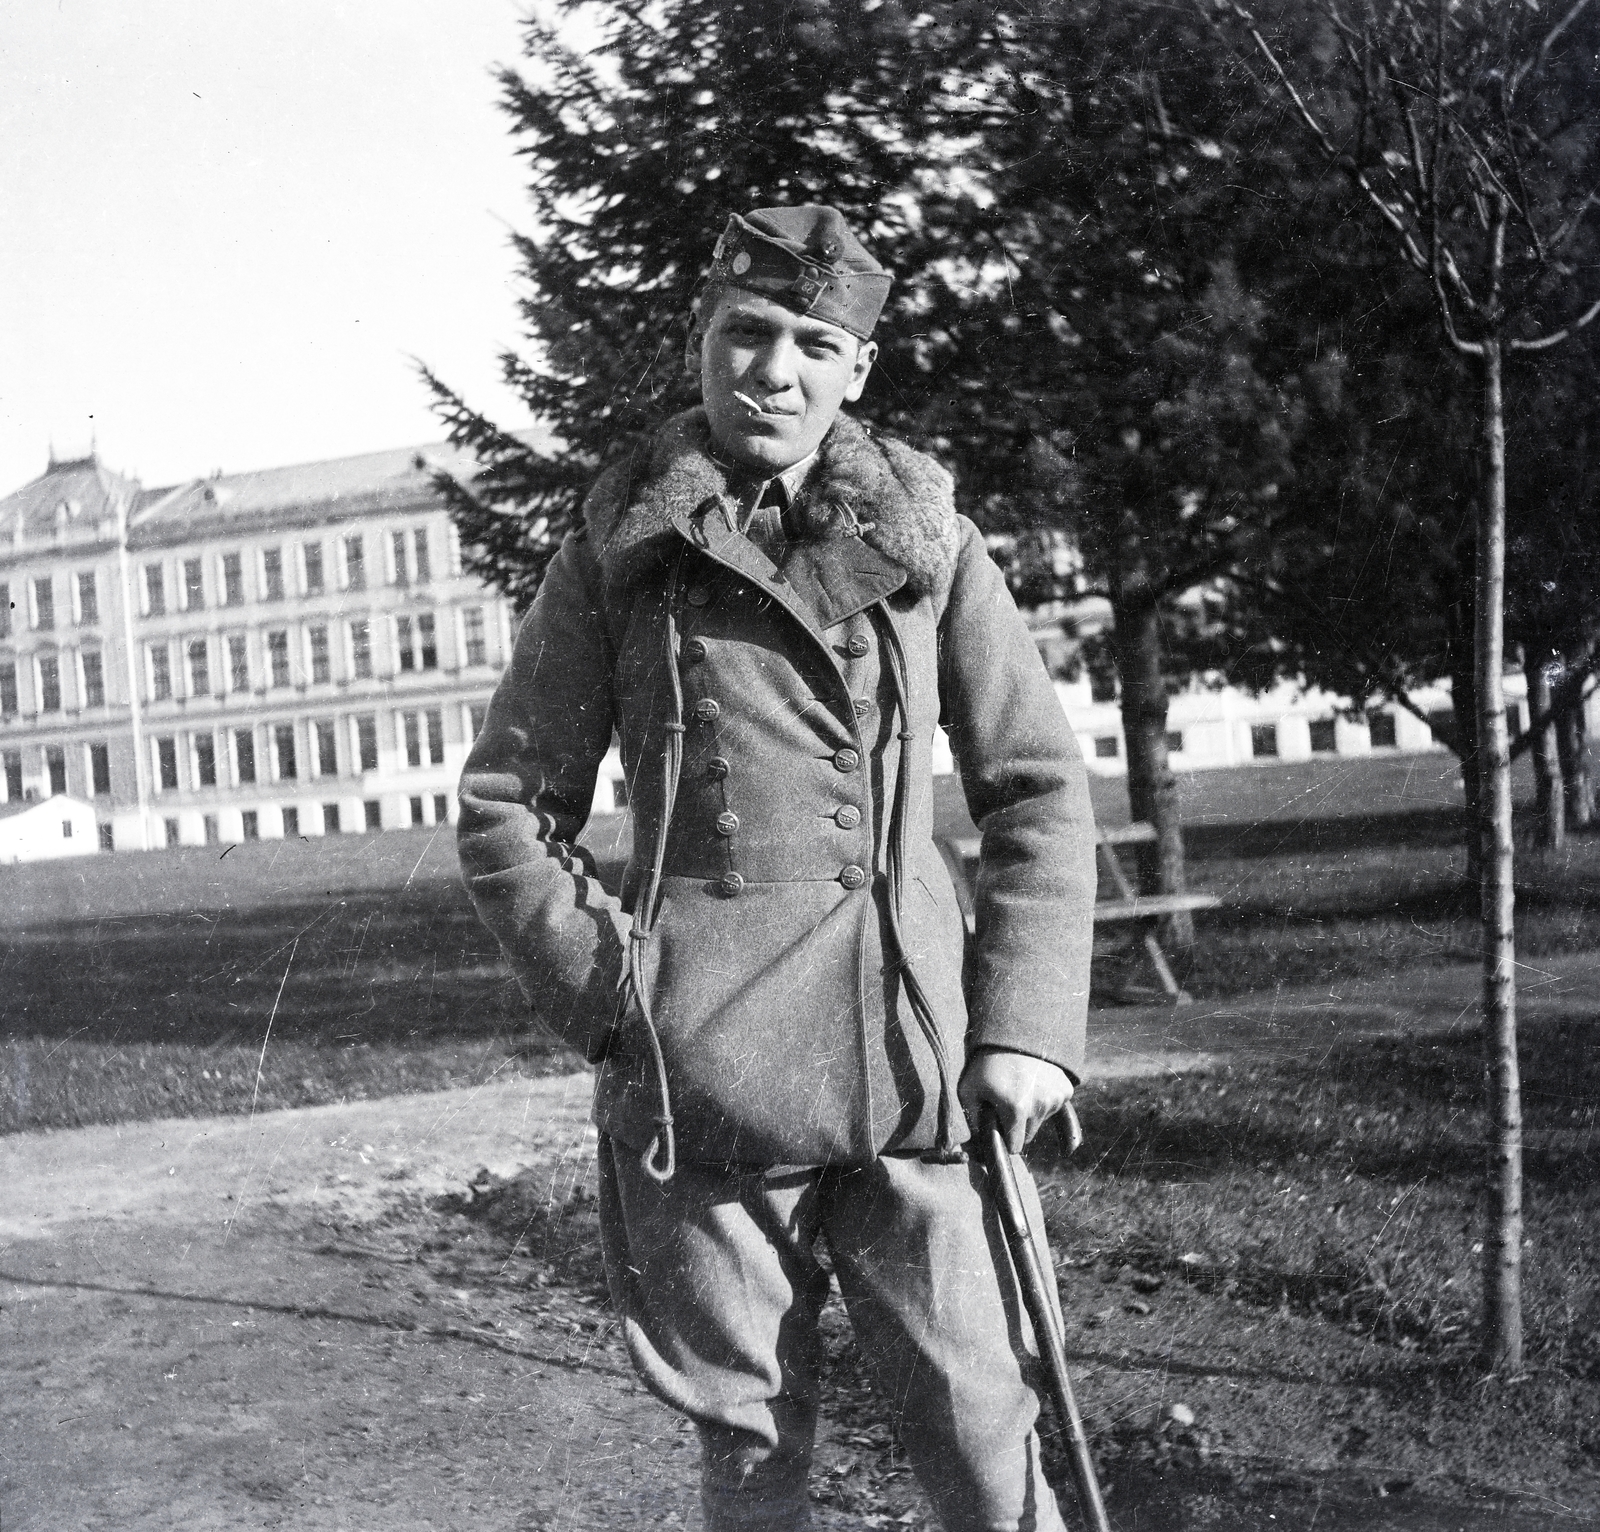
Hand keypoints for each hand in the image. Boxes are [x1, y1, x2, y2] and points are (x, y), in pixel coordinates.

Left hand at [957, 1048, 1073, 1155]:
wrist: (1013, 1032)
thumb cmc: (986, 1063)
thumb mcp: (969, 1089)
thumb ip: (973, 1120)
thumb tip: (980, 1143)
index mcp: (1016, 1109)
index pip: (1015, 1146)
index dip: (1006, 1138)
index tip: (1001, 1127)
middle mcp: (1040, 1105)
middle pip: (1029, 1134)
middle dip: (1018, 1126)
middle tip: (1007, 1102)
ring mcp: (1055, 1096)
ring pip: (1042, 1120)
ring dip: (1032, 1111)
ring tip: (1019, 1088)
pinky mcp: (1065, 1089)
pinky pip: (1055, 1106)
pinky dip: (1045, 1099)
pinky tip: (1034, 1083)